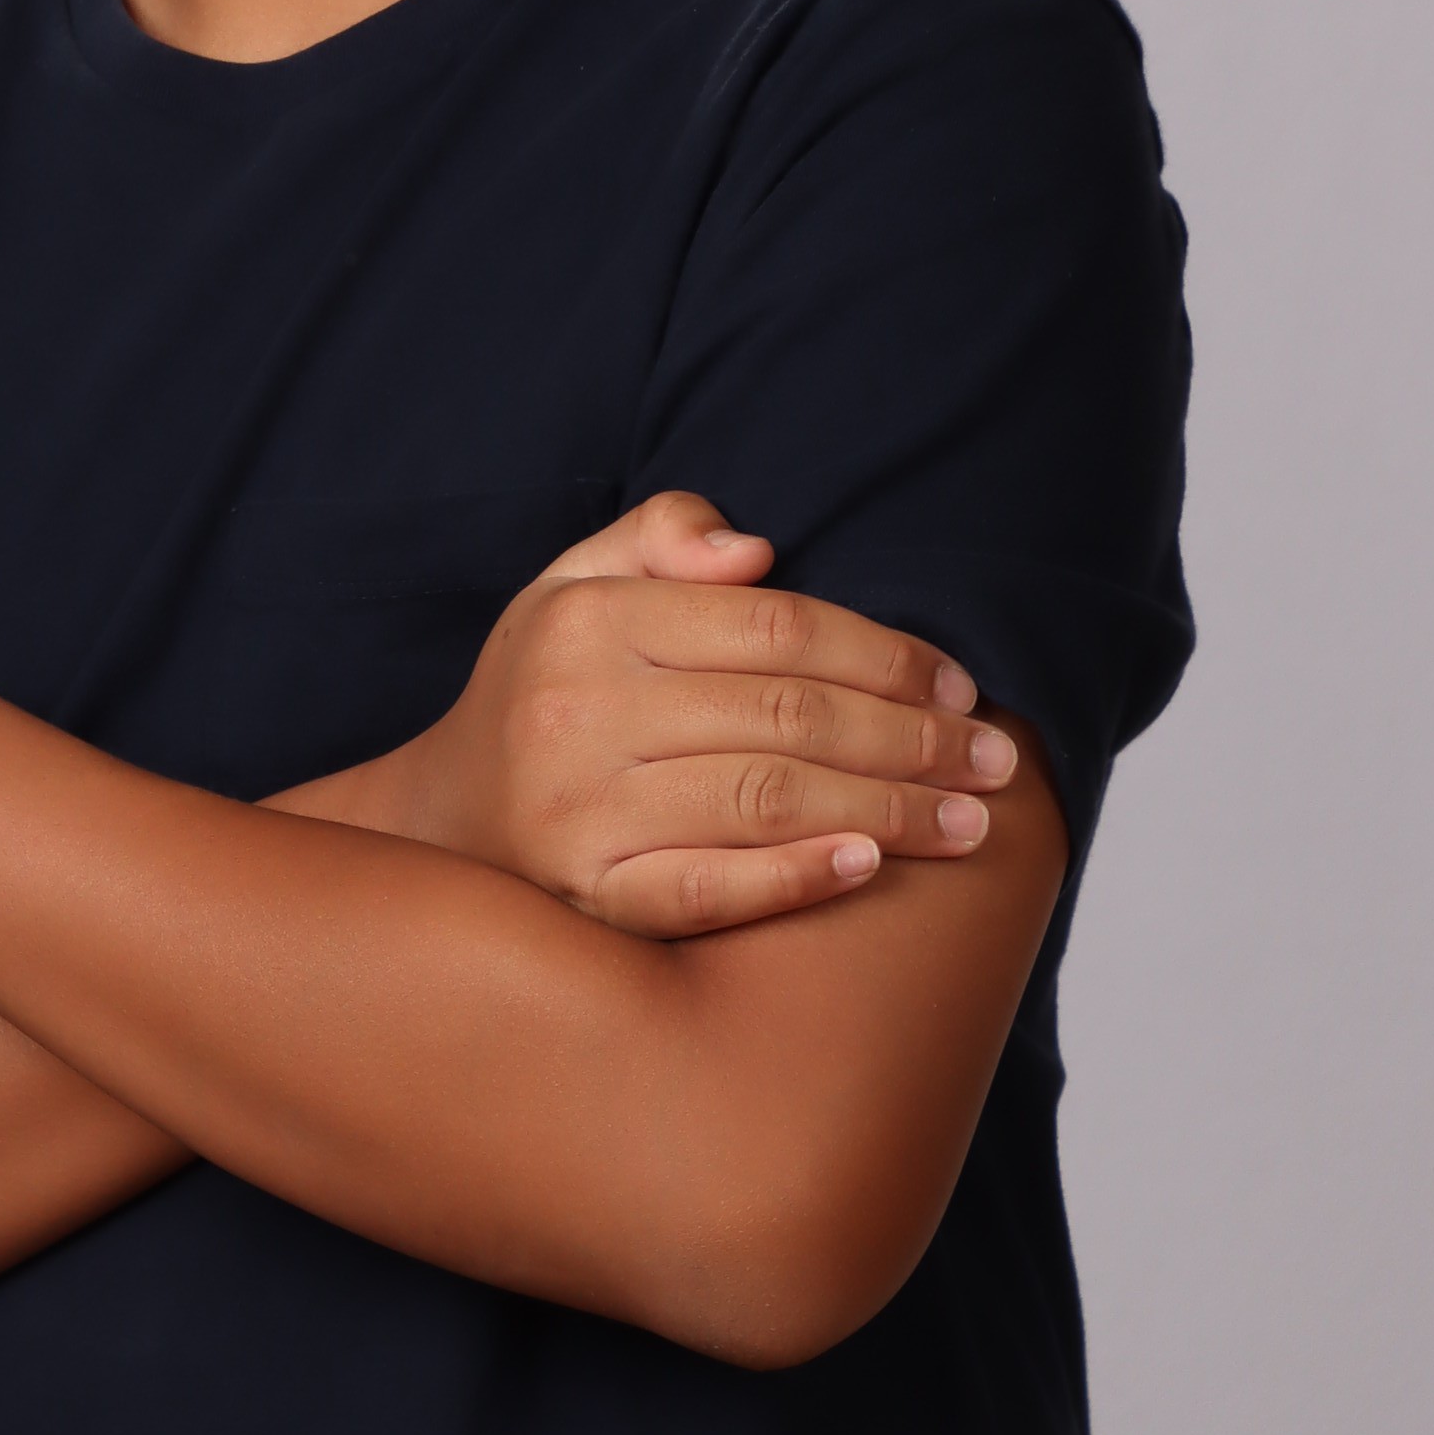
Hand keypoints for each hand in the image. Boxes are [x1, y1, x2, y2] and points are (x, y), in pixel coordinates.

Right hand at [354, 486, 1021, 937]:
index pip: (778, 627)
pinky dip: (796, 878)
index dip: (887, 656)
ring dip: (888, 811)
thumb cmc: (540, 694)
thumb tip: (758, 548)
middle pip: (790, 716)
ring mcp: (579, 812)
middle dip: (913, 740)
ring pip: (768, 801)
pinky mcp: (587, 898)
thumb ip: (659, 535)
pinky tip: (868, 868)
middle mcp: (578, 712)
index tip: (959, 688)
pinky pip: (711, 890)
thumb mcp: (571, 585)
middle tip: (994, 762)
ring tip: (966, 822)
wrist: (438, 824)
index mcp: (589, 621)